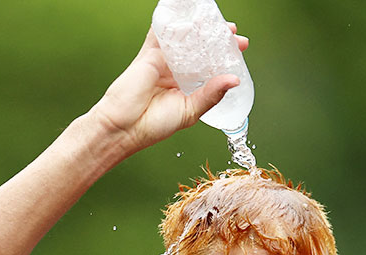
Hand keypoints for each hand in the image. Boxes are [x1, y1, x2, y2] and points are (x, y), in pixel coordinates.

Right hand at [92, 24, 248, 155]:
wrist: (125, 126)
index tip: (239, 48)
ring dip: (199, 30)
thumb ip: (211, 94)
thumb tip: (234, 80)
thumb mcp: (191, 111)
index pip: (210, 67)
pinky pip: (161, 33)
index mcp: (187, 87)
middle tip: (231, 34)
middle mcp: (176, 73)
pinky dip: (172, 23)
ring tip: (216, 24)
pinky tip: (186, 16)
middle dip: (217, 40)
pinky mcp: (149, 54)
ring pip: (184, 40)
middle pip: (199, 50)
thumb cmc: (154, 125)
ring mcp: (163, 62)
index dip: (225, 56)